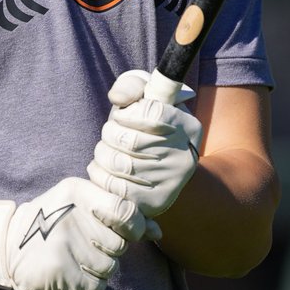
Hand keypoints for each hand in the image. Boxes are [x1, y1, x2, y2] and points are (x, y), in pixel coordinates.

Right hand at [0, 177, 148, 289]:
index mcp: (78, 190)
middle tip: (90, 245)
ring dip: (99, 270)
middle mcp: (71, 214)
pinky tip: (73, 274)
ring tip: (78, 259)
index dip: (134, 227)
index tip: (126, 232)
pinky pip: (97, 287)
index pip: (125, 210)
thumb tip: (157, 232)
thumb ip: (120, 214)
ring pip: (110, 268)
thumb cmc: (55, 221)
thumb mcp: (82, 204)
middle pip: (120, 245)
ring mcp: (63, 243)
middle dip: (111, 251)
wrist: (8, 245)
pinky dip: (89, 286)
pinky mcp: (58, 271)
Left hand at [87, 69, 202, 217]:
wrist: (156, 163)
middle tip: (110, 134)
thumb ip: (131, 86)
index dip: (126, 112)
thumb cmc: (144, 124)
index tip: (121, 114)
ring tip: (104, 150)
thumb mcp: (143, 96)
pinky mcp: (156, 204)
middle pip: (131, 141)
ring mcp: (173, 184)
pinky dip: (100, 176)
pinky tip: (102, 168)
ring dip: (102, 154)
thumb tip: (118, 99)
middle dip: (110, 133)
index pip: (152, 112)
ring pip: (121, 165)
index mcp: (189, 127)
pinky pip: (117, 190)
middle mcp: (186, 157)